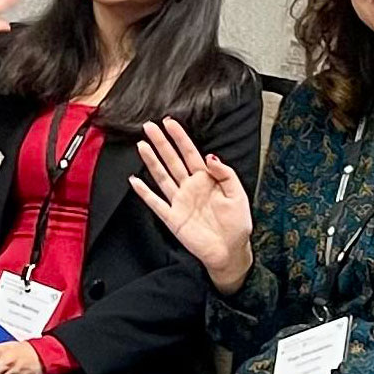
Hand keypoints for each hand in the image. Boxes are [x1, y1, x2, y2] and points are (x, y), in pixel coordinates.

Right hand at [131, 117, 253, 289]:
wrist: (231, 251)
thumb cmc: (236, 224)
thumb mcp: (238, 194)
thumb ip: (225, 174)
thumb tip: (210, 156)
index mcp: (206, 179)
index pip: (190, 153)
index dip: (180, 138)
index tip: (170, 123)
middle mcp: (190, 187)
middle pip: (172, 161)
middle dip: (161, 143)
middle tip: (149, 127)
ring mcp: (179, 202)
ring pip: (162, 177)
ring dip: (151, 161)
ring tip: (142, 145)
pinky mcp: (173, 218)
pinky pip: (156, 203)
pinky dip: (144, 193)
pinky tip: (135, 181)